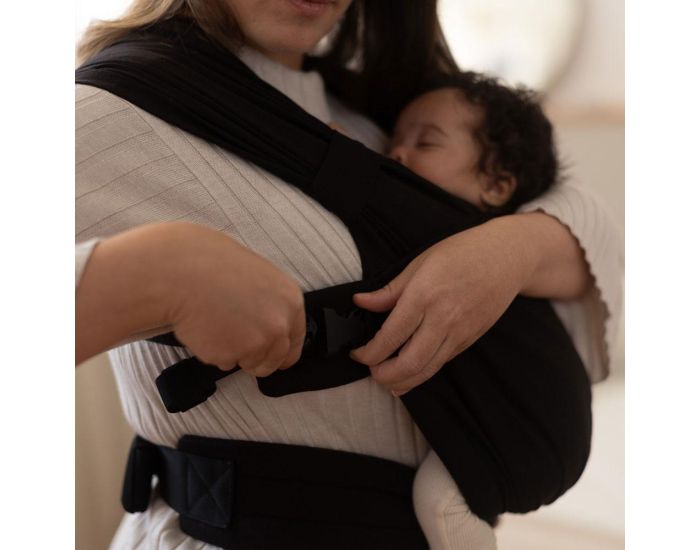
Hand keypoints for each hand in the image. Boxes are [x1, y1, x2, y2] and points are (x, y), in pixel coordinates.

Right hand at [165, 224, 305, 375]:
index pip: (294, 341)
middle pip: (274, 360)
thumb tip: (272, 325)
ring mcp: (257, 342)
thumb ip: (272, 304)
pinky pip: (225, 362)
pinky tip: (206, 327)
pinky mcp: (232, 354)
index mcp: (291, 302)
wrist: (183, 271)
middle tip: (236, 340)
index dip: (283, 352)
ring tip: (218, 323)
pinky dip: (214, 351)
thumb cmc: (215, 266)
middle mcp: (280, 324)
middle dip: (256, 357)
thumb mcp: (259, 277)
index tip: (276, 359)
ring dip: (235, 352)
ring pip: (249, 363)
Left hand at [350, 213, 582, 394]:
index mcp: (424, 295)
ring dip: (402, 381)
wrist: (507, 257)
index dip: (369, 352)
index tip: (358, 353)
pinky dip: (422, 373)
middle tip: (371, 370)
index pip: (390, 336)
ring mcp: (459, 332)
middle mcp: (442, 318)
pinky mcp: (469, 340)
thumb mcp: (419, 263)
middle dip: (383, 375)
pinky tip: (409, 373)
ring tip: (386, 378)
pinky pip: (441, 363)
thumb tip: (360, 302)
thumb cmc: (462, 253)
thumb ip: (389, 290)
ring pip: (426, 370)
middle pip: (408, 363)